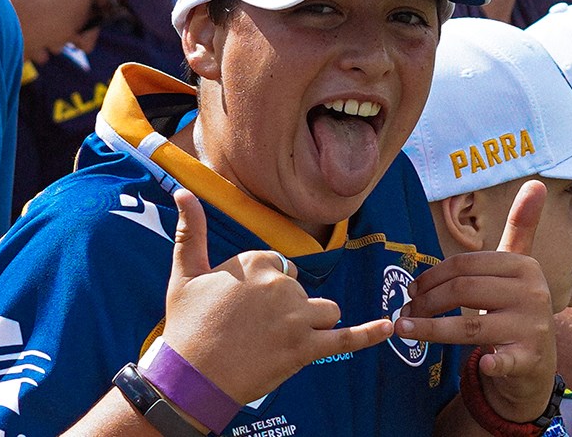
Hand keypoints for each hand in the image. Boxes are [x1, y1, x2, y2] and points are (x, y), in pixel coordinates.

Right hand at [164, 189, 392, 402]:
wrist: (190, 378)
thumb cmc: (187, 325)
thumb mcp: (184, 275)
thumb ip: (191, 232)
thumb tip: (182, 193)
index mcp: (256, 263)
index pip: (282, 267)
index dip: (266, 288)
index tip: (243, 307)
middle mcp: (281, 285)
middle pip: (302, 290)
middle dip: (286, 309)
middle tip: (251, 330)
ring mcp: (296, 317)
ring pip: (325, 311)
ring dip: (311, 323)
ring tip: (277, 340)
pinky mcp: (306, 348)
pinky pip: (346, 338)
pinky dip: (370, 334)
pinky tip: (389, 327)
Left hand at [399, 180, 556, 421]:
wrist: (537, 360)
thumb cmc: (517, 307)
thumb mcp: (518, 266)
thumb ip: (521, 226)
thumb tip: (537, 182)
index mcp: (524, 265)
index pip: (465, 264)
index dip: (431, 276)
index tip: (411, 289)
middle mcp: (532, 292)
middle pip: (463, 290)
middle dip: (426, 301)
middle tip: (404, 311)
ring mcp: (532, 326)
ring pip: (470, 327)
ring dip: (429, 329)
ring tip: (401, 328)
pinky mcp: (529, 358)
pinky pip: (507, 360)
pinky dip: (495, 364)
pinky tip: (483, 366)